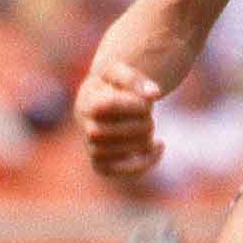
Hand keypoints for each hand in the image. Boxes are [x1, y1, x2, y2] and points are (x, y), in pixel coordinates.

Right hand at [75, 59, 163, 178]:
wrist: (106, 98)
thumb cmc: (116, 84)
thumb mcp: (122, 71)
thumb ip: (135, 78)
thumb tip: (154, 93)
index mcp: (86, 99)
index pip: (105, 106)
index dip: (132, 105)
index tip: (148, 102)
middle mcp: (84, 124)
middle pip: (104, 133)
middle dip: (137, 125)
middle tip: (150, 117)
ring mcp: (90, 145)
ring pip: (108, 154)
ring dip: (139, 143)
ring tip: (150, 129)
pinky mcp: (100, 162)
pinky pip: (111, 171)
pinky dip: (139, 165)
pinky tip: (158, 148)